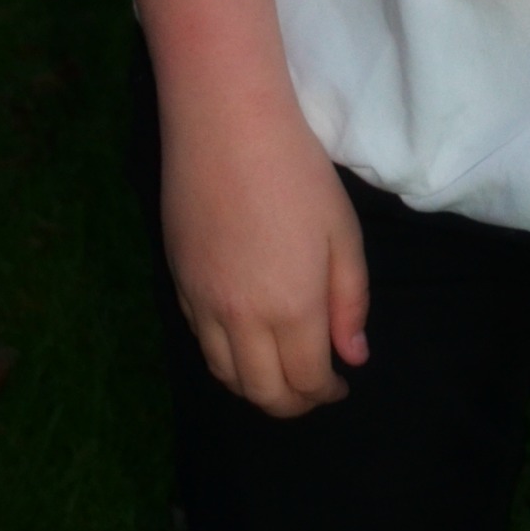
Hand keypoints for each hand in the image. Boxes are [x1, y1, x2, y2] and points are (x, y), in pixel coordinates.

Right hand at [120, 0, 369, 419]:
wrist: (225, 127)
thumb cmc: (298, 173)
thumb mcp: (343, 234)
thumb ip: (349, 301)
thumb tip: (352, 357)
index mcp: (291, 308)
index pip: (305, 381)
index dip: (326, 393)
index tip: (340, 384)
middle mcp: (241, 320)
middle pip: (262, 393)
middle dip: (293, 403)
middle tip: (314, 388)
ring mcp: (202, 305)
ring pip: (226, 375)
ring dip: (256, 388)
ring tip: (281, 372)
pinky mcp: (178, 283)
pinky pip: (201, 343)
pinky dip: (226, 358)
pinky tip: (245, 341)